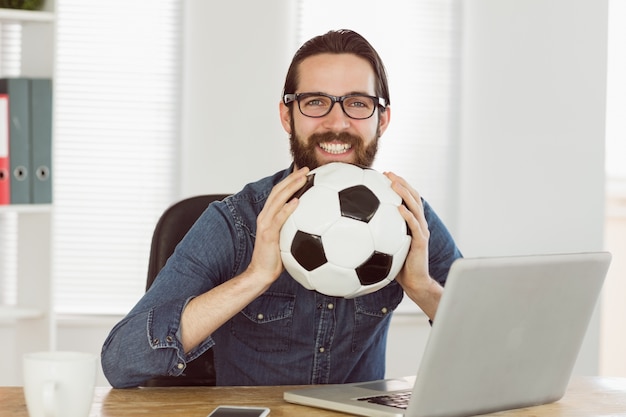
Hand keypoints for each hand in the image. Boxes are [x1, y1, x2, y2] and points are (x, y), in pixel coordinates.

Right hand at [247, 167, 309, 286]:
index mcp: (269, 216)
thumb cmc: (276, 259)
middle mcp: (265, 216)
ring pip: (277, 200)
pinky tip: (298, 201)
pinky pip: (279, 218)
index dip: (290, 180)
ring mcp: (265, 224)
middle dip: (292, 178)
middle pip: (278, 191)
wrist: (261, 274)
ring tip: (304, 178)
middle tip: (307, 169)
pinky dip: (288, 209)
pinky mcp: (268, 234)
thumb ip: (296, 229)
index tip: (304, 172)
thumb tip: (315, 225)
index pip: (279, 193)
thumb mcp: (288, 240)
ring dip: (291, 187)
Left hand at [384, 171, 441, 318]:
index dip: (398, 184)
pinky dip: (407, 215)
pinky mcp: (421, 242)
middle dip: (401, 182)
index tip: (384, 174)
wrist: (414, 282)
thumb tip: (351, 230)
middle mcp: (418, 223)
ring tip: (394, 183)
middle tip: (388, 173)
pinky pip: (414, 226)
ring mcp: (421, 231)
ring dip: (405, 193)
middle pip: (413, 196)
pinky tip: (399, 208)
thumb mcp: (384, 248)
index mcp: (411, 223)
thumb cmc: (397, 267)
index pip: (407, 198)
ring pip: (415, 206)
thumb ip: (375, 236)